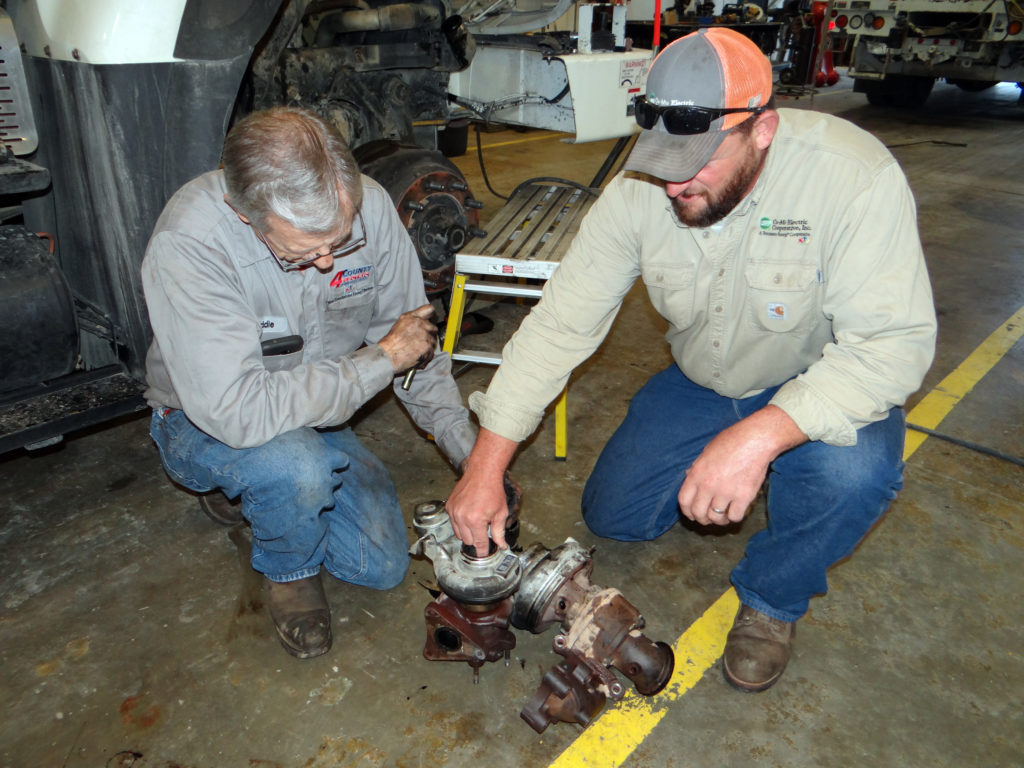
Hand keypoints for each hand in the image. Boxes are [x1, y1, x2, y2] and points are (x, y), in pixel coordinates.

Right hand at [378, 305, 436, 373]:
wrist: (390, 354)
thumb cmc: (392, 341)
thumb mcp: (401, 322)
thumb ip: (413, 318)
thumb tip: (424, 319)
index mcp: (414, 317)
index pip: (430, 309)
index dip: (432, 315)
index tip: (432, 319)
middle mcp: (421, 325)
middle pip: (433, 327)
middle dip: (429, 333)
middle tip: (420, 340)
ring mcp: (426, 336)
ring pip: (434, 341)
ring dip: (428, 345)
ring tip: (417, 348)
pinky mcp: (428, 348)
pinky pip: (432, 352)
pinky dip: (427, 355)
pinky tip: (418, 354)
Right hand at [446, 429, 518, 552]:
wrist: (482, 472)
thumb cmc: (493, 490)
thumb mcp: (500, 513)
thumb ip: (499, 532)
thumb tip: (501, 545)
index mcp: (476, 521)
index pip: (478, 544)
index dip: (483, 550)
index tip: (484, 553)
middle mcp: (462, 517)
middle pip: (467, 540)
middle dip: (476, 539)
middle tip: (484, 532)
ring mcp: (454, 512)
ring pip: (458, 533)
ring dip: (467, 532)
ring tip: (476, 523)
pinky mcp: (449, 506)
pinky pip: (453, 522)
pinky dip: (460, 523)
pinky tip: (469, 515)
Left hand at [678, 405, 806, 526]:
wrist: (755, 440)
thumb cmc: (732, 441)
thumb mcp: (706, 452)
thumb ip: (697, 468)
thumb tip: (689, 477)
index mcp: (696, 473)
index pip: (684, 501)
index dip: (687, 511)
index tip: (692, 514)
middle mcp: (708, 485)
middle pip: (698, 513)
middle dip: (702, 519)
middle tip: (708, 519)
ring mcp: (726, 492)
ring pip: (716, 518)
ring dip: (719, 520)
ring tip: (723, 515)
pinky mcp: (744, 496)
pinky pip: (735, 517)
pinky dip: (734, 516)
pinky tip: (735, 510)